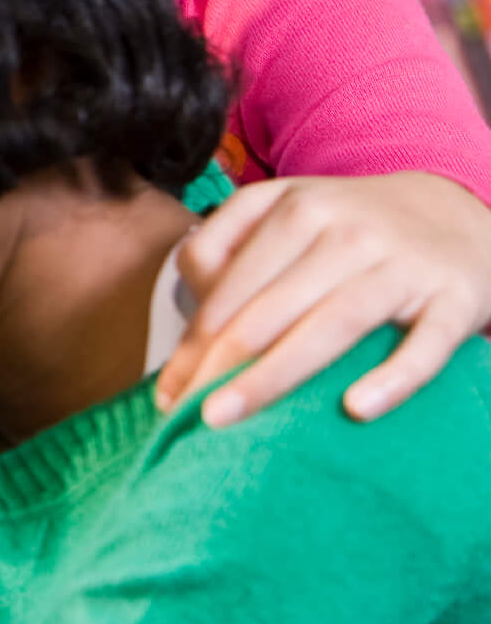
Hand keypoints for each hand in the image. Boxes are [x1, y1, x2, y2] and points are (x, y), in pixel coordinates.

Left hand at [156, 172, 490, 425]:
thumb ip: (229, 251)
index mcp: (295, 207)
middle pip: (267, 308)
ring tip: (224, 416)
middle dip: (216, 365)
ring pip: (331, 325)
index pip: (227, 285)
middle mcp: (347, 231)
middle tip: (182, 415)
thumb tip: (188, 329)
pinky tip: (356, 408)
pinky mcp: (455, 299)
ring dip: (272, 376)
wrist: (457, 214)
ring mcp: (403, 264)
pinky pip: (424, 345)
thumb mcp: (288, 212)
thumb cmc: (351, 228)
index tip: (166, 392)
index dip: (191, 341)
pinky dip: (393, 377)